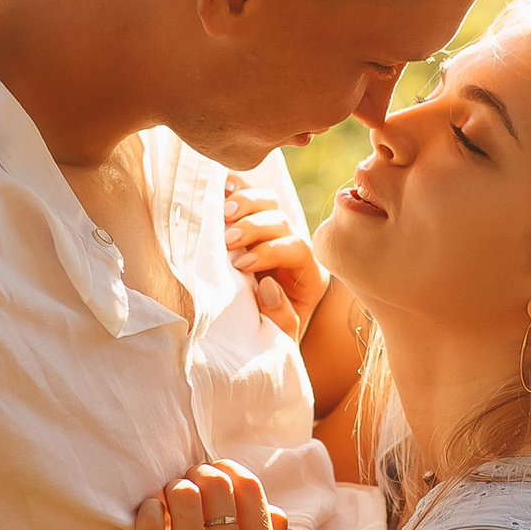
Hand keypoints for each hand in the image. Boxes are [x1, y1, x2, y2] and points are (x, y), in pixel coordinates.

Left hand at [118, 459, 287, 529]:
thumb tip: (259, 493)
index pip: (249, 488)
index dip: (227, 470)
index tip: (212, 476)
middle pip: (216, 484)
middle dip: (197, 474)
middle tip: (185, 486)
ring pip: (181, 494)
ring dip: (170, 488)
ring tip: (165, 500)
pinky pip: (148, 520)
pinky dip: (147, 508)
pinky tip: (149, 516)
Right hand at [225, 171, 328, 340]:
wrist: (250, 341)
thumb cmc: (267, 339)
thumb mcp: (280, 339)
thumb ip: (281, 319)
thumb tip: (270, 286)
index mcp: (308, 275)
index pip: (298, 249)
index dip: (271, 251)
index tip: (243, 264)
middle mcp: (292, 248)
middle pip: (282, 221)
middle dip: (255, 226)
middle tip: (229, 240)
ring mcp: (271, 232)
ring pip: (268, 202)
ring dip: (246, 203)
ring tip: (224, 213)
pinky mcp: (250, 223)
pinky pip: (247, 197)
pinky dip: (236, 189)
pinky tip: (221, 188)